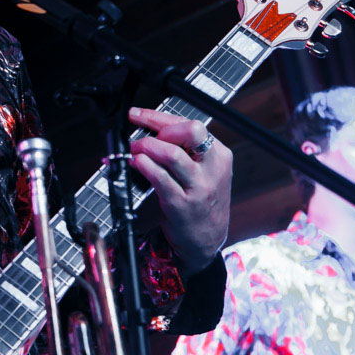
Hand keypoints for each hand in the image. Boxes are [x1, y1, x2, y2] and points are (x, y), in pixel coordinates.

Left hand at [128, 107, 231, 276]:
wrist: (206, 240)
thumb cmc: (200, 202)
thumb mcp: (203, 172)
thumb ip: (183, 150)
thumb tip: (149, 130)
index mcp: (218, 155)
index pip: (191, 125)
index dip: (159, 116)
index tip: (137, 114)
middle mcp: (212, 169)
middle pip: (190, 131)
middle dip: (159, 127)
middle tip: (143, 136)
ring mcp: (199, 187)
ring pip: (172, 154)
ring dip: (147, 146)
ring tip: (135, 149)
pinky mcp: (182, 204)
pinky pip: (160, 178)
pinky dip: (144, 166)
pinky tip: (136, 163)